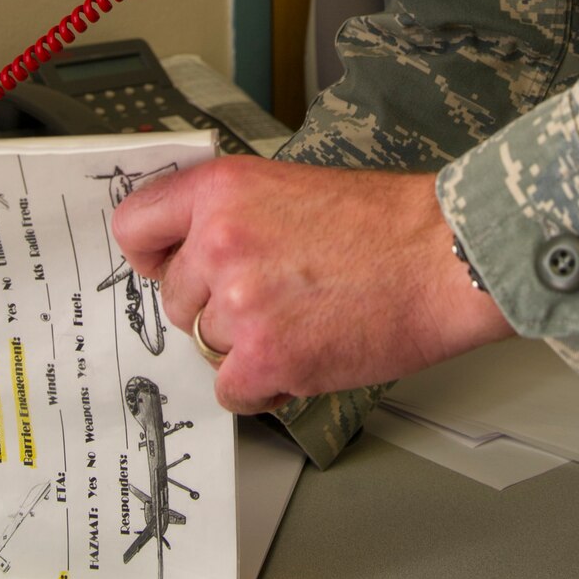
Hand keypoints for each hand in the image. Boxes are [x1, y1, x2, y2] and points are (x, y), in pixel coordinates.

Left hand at [112, 160, 511, 412]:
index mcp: (222, 190)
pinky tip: (306, 354)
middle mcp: (219, 242)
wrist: (443, 259)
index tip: (167, 266)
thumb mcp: (292, 188)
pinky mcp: (264, 357)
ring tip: (305, 319)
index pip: (136, 226)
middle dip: (217, 307)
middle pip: (177, 298)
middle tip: (275, 296)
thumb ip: (236, 214)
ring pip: (207, 345)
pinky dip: (264, 385)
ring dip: (248, 345)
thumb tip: (195, 248)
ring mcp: (239, 303)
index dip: (152, 255)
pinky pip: (232, 390)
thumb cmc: (388, 224)